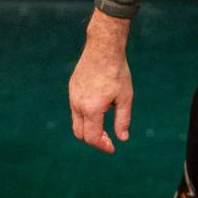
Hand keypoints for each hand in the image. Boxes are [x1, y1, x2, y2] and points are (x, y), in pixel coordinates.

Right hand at [69, 11, 132, 153]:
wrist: (103, 49)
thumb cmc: (117, 73)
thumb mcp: (125, 99)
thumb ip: (122, 120)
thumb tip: (122, 138)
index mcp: (91, 109)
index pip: (92, 137)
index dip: (102, 146)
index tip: (112, 148)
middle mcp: (78, 104)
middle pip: (80, 133)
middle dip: (94, 139)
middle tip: (108, 139)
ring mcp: (73, 96)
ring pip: (76, 122)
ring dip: (89, 127)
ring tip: (105, 124)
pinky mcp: (72, 88)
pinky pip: (75, 109)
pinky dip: (85, 116)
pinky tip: (99, 109)